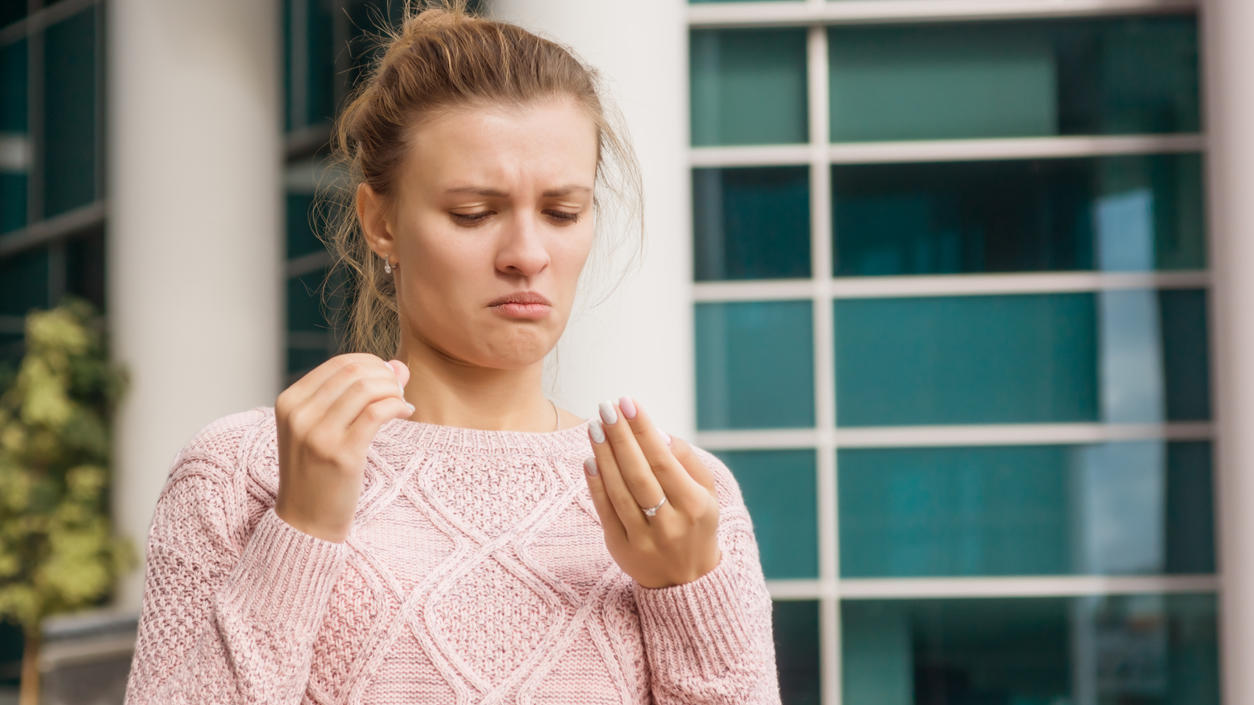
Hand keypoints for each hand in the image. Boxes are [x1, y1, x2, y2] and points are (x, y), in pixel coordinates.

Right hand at [274, 353, 413, 541]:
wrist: (306, 521)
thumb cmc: (319, 472)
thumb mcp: (326, 428)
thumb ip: (358, 394)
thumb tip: (398, 365)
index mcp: (289, 402)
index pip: (339, 364)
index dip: (372, 364)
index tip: (388, 379)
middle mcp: (299, 415)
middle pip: (354, 372)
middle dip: (385, 376)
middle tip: (399, 391)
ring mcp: (318, 435)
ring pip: (366, 389)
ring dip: (393, 390)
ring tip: (401, 403)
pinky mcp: (341, 454)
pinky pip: (378, 413)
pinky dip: (398, 406)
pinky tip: (405, 413)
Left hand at [582, 397, 721, 587]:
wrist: (687, 581)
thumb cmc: (696, 523)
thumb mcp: (707, 493)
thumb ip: (687, 461)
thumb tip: (658, 433)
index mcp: (695, 505)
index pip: (664, 460)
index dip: (643, 430)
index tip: (628, 402)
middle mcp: (671, 523)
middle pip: (639, 474)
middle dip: (620, 437)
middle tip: (605, 407)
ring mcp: (645, 539)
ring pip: (620, 491)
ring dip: (604, 456)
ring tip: (594, 427)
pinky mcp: (622, 549)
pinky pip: (606, 511)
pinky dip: (596, 484)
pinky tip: (589, 459)